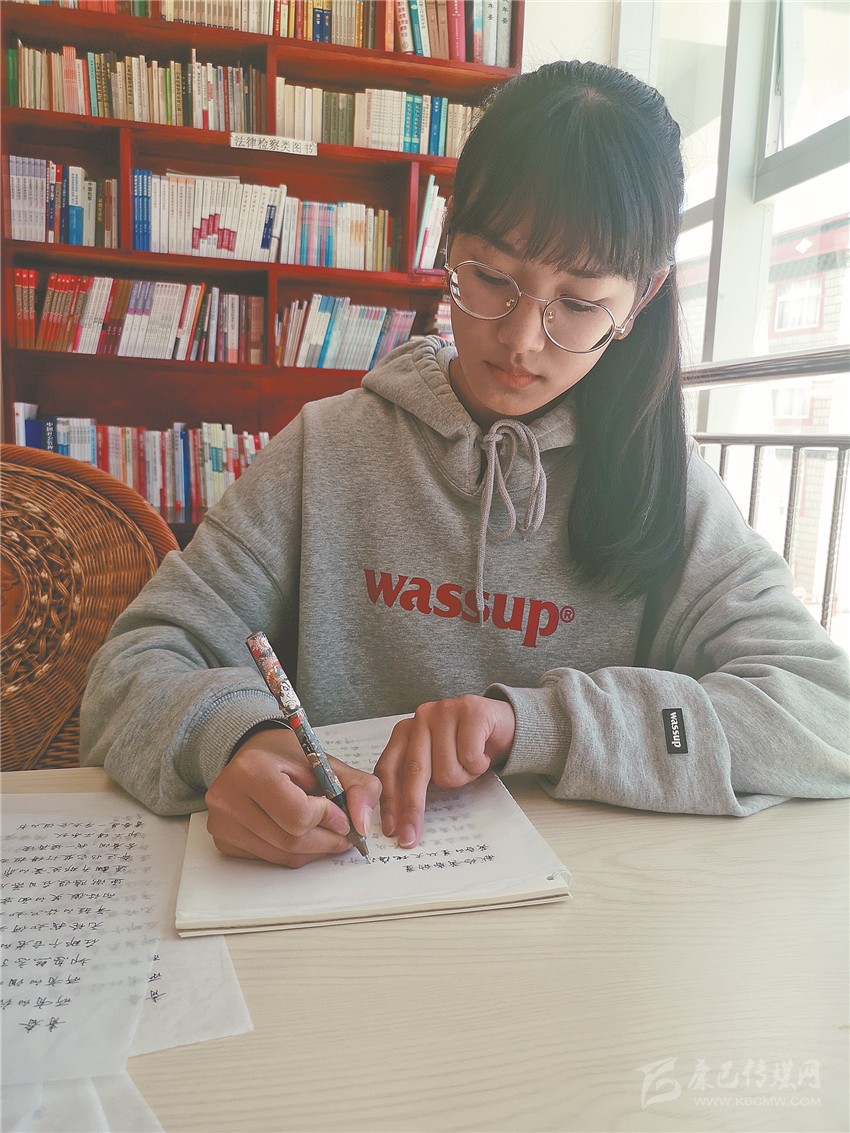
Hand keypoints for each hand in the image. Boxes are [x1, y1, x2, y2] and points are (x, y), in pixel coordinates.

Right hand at [205, 727, 380, 867]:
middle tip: (343, 832)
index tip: (342, 815)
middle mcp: (228, 797)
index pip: (298, 815)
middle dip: (326, 840)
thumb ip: (358, 787)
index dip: (329, 819)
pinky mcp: (222, 840)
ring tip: (324, 831)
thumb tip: (363, 825)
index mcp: (252, 770)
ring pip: (282, 856)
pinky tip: (297, 832)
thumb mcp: (326, 761)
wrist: (253, 753)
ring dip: (312, 850)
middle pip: (291, 841)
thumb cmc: (288, 757)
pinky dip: (292, 852)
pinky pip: (268, 859)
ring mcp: (221, 822)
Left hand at [374, 695, 514, 849]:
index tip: (391, 829)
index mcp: (406, 730)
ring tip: (470, 764)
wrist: (503, 725)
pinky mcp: (471, 710)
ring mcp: (445, 710)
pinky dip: (479, 765)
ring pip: (447, 770)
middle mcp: (421, 717)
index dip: (389, 801)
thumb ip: (416, 779)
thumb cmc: (466, 748)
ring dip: (463, 777)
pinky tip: (483, 753)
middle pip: (415, 771)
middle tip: (411, 837)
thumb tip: (400, 821)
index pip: (389, 768)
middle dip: (413, 808)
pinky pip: (470, 757)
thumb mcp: (436, 763)